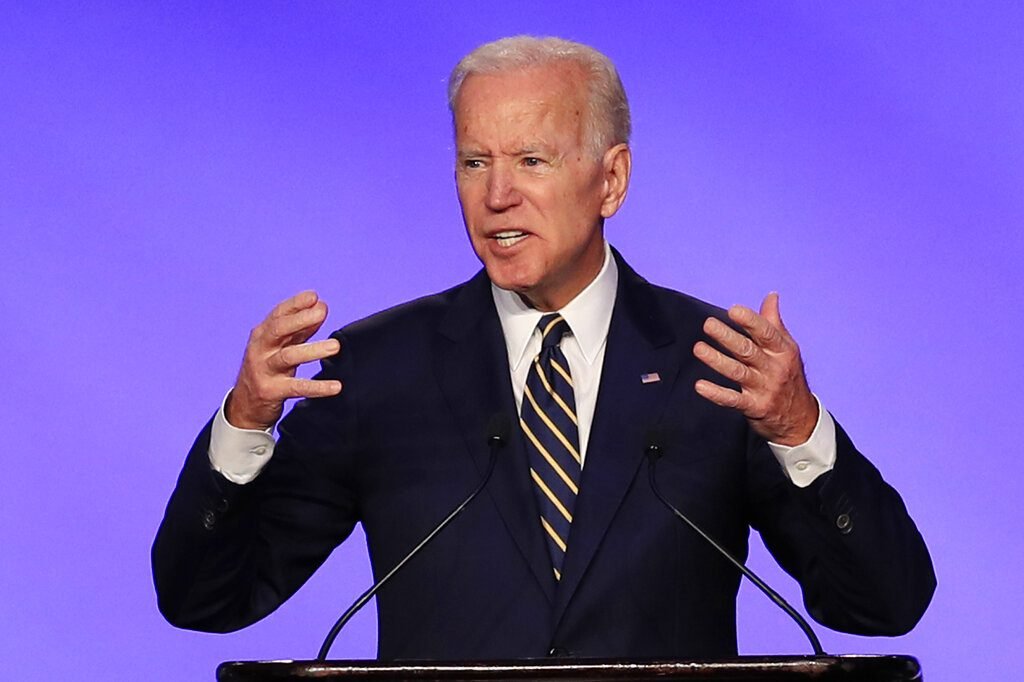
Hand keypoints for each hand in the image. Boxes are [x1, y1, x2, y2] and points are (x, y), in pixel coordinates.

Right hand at [226, 290, 341, 430]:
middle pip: (278, 330)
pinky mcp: (271, 391)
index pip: (278, 314)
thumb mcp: (280, 346)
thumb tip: (321, 308)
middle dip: (300, 319)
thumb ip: (300, 329)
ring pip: (288, 357)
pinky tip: (335, 386)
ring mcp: (264, 370)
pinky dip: (317, 387)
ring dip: (312, 350)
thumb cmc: (267, 369)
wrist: (245, 406)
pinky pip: (296, 388)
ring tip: (335, 347)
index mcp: (262, 335)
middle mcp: (260, 349)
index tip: (314, 296)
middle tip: (322, 312)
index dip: (295, 304)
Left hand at [693, 292, 817, 445]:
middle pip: (748, 350)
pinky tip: (700, 385)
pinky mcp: (754, 407)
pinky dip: (716, 393)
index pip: (766, 333)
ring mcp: (764, 389)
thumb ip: (774, 323)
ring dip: (717, 360)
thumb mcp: (787, 349)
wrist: (800, 419)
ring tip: (699, 348)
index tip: (733, 310)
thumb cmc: (789, 376)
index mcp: (782, 351)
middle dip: (727, 337)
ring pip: (737, 372)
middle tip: (708, 324)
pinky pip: (732, 400)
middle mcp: (774, 368)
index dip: (750, 321)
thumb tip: (771, 295)